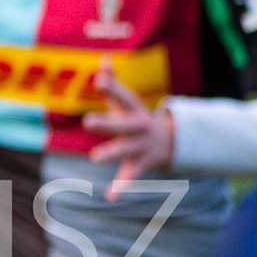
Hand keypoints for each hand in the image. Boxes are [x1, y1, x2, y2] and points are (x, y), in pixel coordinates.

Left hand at [84, 63, 173, 198]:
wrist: (169, 140)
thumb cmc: (135, 116)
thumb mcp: (125, 100)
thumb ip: (112, 81)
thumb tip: (104, 58)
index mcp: (132, 109)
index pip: (121, 95)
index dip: (111, 87)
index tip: (100, 78)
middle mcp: (138, 127)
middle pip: (120, 124)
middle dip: (105, 123)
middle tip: (86, 121)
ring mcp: (140, 146)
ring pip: (123, 150)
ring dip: (110, 154)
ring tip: (94, 158)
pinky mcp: (140, 164)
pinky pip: (129, 176)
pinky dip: (121, 187)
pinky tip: (110, 197)